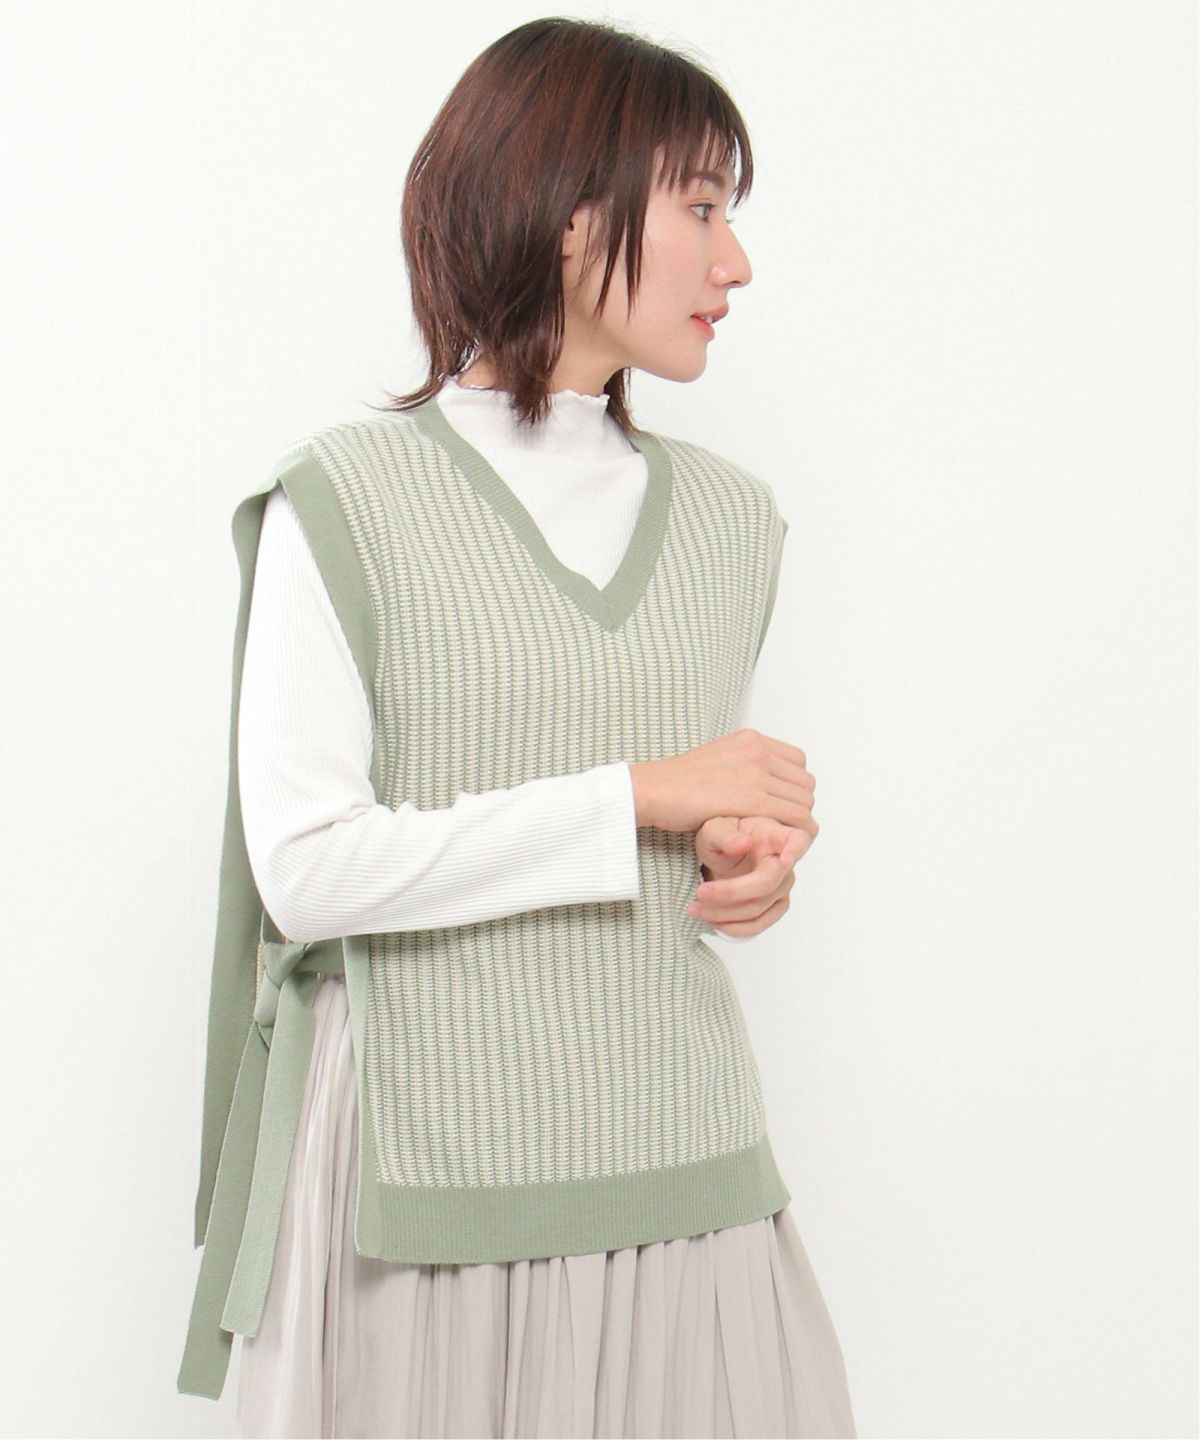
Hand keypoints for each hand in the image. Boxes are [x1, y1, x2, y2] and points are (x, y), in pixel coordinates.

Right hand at [629, 729, 814, 832]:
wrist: (655, 789)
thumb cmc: (678, 781)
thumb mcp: (717, 757)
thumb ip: (743, 763)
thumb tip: (761, 777)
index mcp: (751, 739)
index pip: (797, 762)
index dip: (793, 786)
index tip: (780, 804)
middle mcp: (758, 751)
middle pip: (804, 782)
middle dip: (797, 805)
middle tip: (780, 825)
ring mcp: (757, 773)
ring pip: (804, 801)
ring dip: (797, 821)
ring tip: (779, 835)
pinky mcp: (753, 798)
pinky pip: (796, 816)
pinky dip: (797, 832)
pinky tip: (782, 843)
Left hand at [688, 814, 814, 936]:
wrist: (721, 853)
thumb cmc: (722, 835)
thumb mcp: (715, 829)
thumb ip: (726, 835)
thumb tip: (744, 842)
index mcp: (774, 836)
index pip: (797, 841)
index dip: (794, 851)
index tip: (784, 860)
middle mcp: (784, 863)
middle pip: (766, 884)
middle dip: (730, 892)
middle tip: (700, 892)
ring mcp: (781, 887)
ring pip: (758, 908)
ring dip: (724, 914)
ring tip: (695, 908)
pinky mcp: (773, 906)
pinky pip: (758, 924)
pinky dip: (734, 927)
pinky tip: (712, 921)